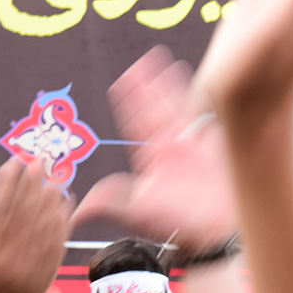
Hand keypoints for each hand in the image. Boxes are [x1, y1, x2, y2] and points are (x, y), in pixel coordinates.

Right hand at [0, 158, 71, 292]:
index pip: (2, 209)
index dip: (10, 182)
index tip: (15, 160)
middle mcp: (12, 263)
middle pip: (28, 213)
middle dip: (34, 182)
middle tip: (41, 159)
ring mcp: (31, 271)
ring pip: (46, 228)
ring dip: (52, 199)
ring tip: (55, 175)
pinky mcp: (45, 278)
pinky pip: (58, 247)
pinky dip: (64, 224)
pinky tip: (66, 205)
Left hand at [73, 47, 237, 253]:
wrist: (215, 233)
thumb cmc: (179, 225)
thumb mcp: (139, 213)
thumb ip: (110, 204)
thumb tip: (75, 214)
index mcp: (152, 157)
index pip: (136, 120)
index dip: (130, 99)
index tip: (123, 79)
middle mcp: (172, 148)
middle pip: (157, 107)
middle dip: (150, 83)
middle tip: (143, 60)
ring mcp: (195, 146)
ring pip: (181, 106)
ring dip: (173, 85)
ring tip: (167, 62)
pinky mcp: (217, 147)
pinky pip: (209, 116)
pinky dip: (207, 98)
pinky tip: (204, 81)